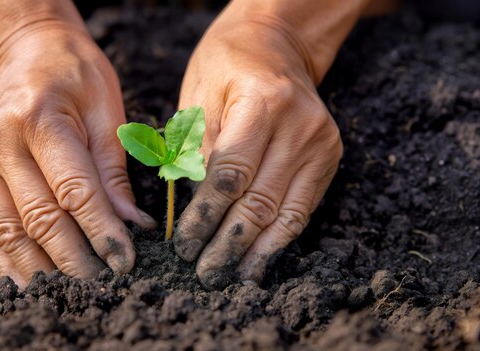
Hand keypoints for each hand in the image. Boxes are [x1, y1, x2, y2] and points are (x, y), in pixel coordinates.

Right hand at [0, 18, 154, 286]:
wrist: (21, 49)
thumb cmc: (73, 72)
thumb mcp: (106, 108)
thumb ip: (114, 170)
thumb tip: (131, 224)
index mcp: (39, 117)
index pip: (75, 192)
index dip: (102, 233)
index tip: (125, 261)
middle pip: (39, 218)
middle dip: (74, 259)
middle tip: (102, 283)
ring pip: (7, 230)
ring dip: (40, 268)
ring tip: (70, 291)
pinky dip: (6, 258)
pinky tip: (29, 280)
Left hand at [173, 3, 342, 288]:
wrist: (277, 43)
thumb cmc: (227, 64)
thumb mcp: (198, 95)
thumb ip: (197, 150)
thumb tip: (192, 208)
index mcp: (262, 103)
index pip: (230, 175)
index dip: (206, 217)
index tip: (185, 246)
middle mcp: (300, 126)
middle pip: (260, 201)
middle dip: (229, 243)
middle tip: (206, 274)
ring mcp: (321, 143)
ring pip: (287, 212)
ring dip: (257, 251)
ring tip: (233, 279)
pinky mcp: (330, 156)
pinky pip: (304, 207)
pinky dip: (281, 237)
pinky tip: (261, 259)